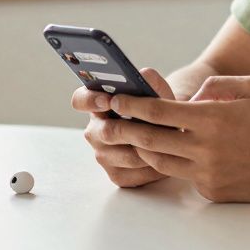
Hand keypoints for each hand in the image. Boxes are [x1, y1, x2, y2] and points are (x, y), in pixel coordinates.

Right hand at [74, 67, 177, 188]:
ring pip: (125, 155)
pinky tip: (166, 157)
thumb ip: (151, 81)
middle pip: (105, 133)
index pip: (80, 100)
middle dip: (131, 129)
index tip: (109, 100)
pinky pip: (134, 173)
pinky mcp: (116, 175)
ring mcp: (103, 155)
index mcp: (97, 105)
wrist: (168, 132)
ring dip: (148, 149)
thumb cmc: (157, 108)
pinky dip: (152, 166)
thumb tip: (145, 74)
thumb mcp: (157, 92)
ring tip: (169, 141)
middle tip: (151, 127)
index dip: (91, 100)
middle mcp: (95, 131)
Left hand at [108, 75, 249, 202]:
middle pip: (151, 141)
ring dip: (145, 150)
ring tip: (134, 138)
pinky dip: (179, 164)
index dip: (132, 106)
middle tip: (107, 123)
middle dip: (125, 131)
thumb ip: (215, 87)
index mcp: (212, 118)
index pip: (159, 112)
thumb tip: (190, 99)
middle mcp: (206, 149)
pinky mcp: (214, 191)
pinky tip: (179, 154)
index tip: (115, 100)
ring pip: (162, 163)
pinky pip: (186, 176)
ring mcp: (209, 174)